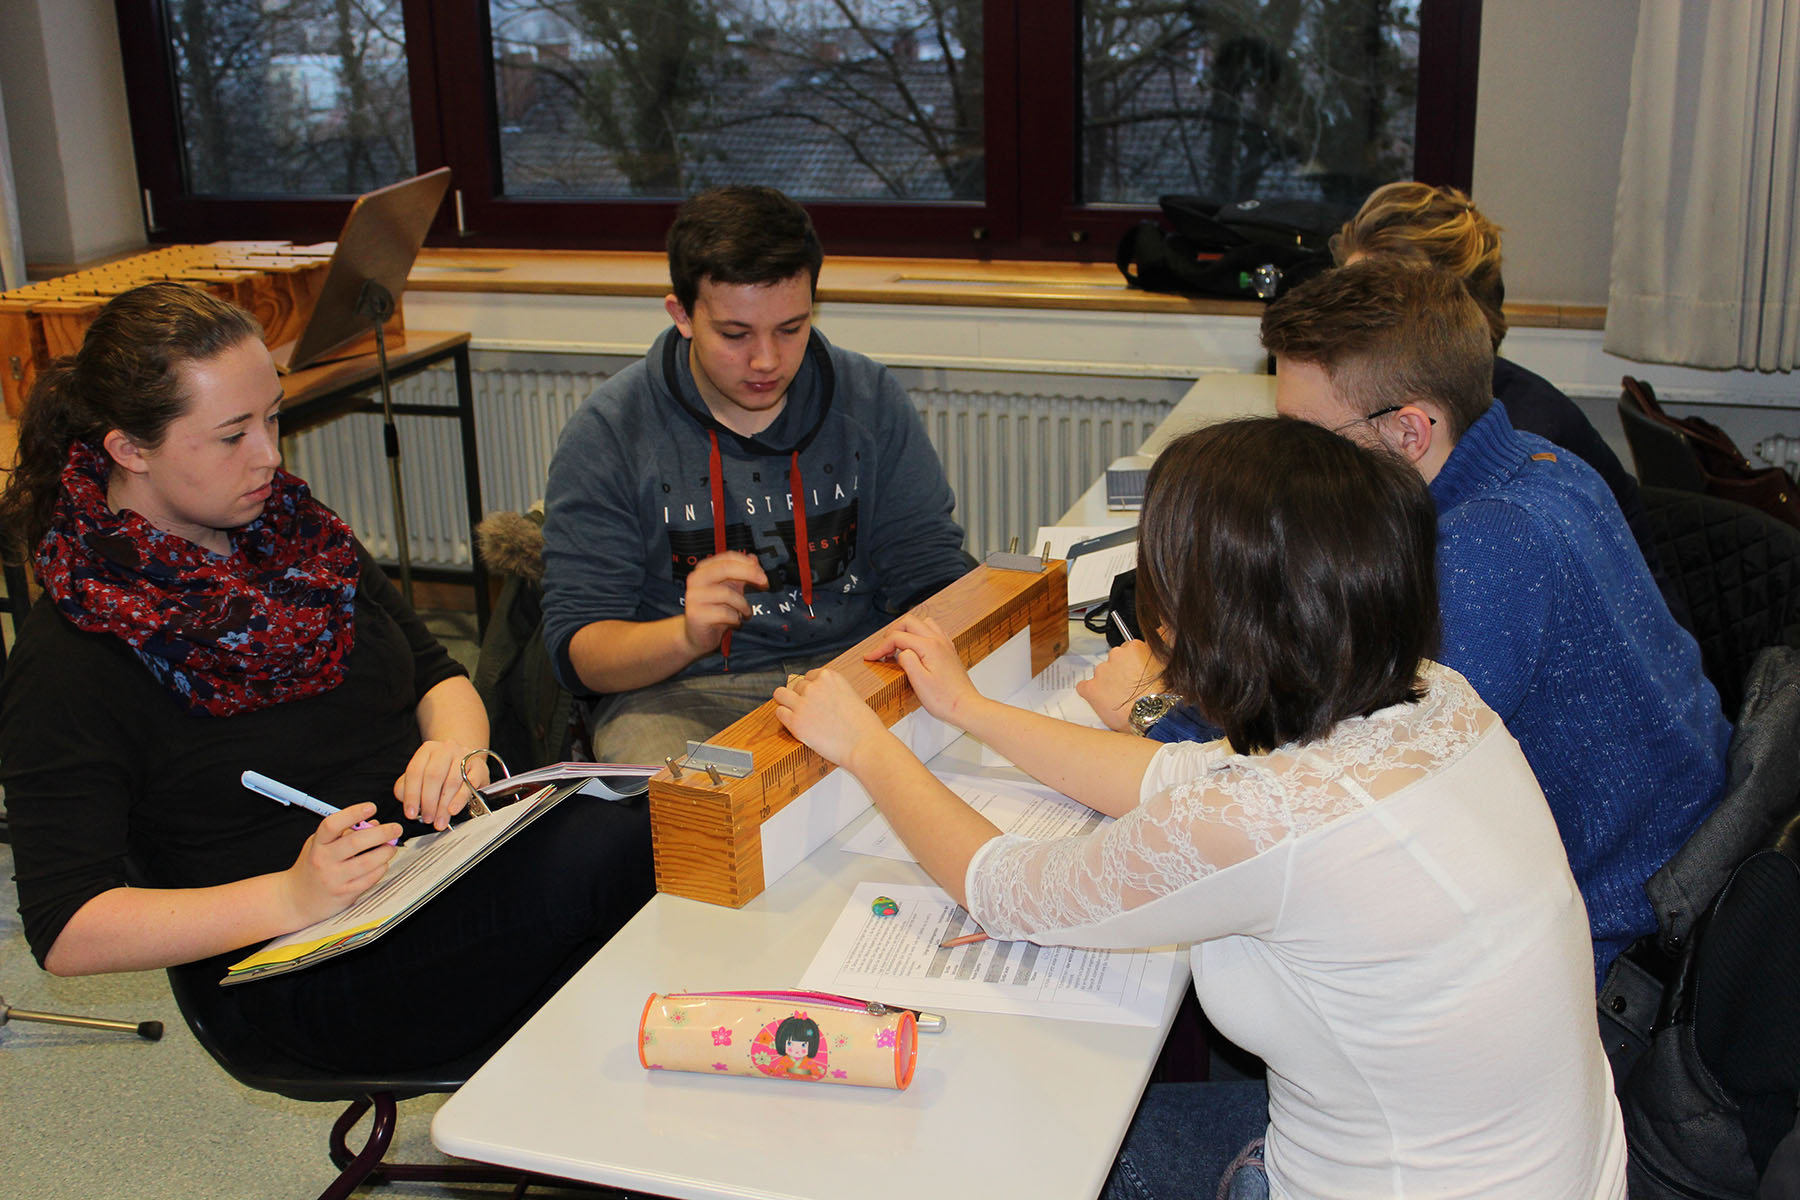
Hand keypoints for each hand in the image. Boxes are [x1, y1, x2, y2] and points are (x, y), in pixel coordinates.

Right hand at [281, 804, 401, 926]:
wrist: (297, 899)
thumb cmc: (313, 867)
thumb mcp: (321, 844)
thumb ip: (344, 832)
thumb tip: (374, 823)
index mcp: (317, 844)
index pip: (332, 825)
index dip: (353, 813)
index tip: (371, 807)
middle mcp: (323, 860)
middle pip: (355, 842)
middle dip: (381, 833)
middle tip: (396, 828)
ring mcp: (334, 878)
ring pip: (367, 862)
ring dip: (385, 852)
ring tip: (392, 846)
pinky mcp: (344, 894)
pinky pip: (369, 879)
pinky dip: (380, 868)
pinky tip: (383, 863)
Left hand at [395, 739, 484, 828]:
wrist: (467, 763)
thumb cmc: (442, 772)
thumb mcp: (421, 776)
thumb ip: (407, 787)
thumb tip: (407, 801)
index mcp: (427, 750)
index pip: (415, 771)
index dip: (411, 795)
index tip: (410, 813)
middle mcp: (446, 749)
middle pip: (433, 776)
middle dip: (428, 802)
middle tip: (427, 819)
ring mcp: (464, 756)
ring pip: (451, 781)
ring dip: (443, 805)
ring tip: (439, 820)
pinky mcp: (479, 766)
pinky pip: (470, 783)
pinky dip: (460, 799)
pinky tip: (453, 810)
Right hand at [681, 551, 768, 654]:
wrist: (697, 635)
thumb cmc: (715, 610)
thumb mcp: (731, 588)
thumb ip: (741, 573)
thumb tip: (754, 559)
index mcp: (704, 570)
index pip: (727, 557)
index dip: (747, 563)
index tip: (762, 572)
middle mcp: (696, 580)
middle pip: (726, 568)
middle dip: (749, 573)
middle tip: (764, 582)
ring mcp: (694, 597)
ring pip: (727, 593)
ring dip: (743, 605)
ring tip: (746, 613)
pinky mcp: (696, 615)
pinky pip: (725, 613)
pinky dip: (735, 618)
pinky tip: (734, 621)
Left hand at [774, 668, 894, 771]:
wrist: (865, 744)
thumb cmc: (863, 725)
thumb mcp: (850, 696)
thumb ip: (832, 692)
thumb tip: (819, 698)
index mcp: (829, 676)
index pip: (809, 676)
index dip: (811, 689)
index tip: (815, 699)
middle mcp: (814, 686)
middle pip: (796, 686)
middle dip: (801, 697)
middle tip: (809, 711)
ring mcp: (803, 703)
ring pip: (780, 694)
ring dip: (786, 703)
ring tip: (795, 714)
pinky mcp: (795, 722)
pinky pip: (779, 712)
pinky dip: (784, 718)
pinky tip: (795, 724)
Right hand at [865, 613, 978, 723]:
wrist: (966, 707)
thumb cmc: (945, 699)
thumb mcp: (919, 682)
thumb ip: (907, 660)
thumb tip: (900, 651)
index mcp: (930, 646)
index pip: (898, 637)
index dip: (880, 647)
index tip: (871, 657)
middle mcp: (939, 641)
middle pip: (909, 622)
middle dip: (891, 633)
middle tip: (882, 649)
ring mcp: (945, 644)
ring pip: (922, 623)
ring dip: (906, 631)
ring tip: (897, 646)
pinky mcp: (948, 651)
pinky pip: (932, 631)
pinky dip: (919, 634)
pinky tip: (915, 648)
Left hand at [1076, 641, 1166, 732]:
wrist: (1153, 715)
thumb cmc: (1162, 695)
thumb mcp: (1168, 663)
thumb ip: (1162, 647)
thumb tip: (1163, 630)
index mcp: (1134, 648)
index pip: (1128, 649)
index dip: (1133, 664)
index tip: (1136, 672)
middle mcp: (1116, 656)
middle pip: (1114, 661)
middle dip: (1120, 673)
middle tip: (1130, 687)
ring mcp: (1102, 672)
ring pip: (1101, 674)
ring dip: (1107, 683)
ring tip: (1121, 698)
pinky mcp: (1091, 689)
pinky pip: (1084, 687)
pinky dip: (1091, 693)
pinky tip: (1102, 700)